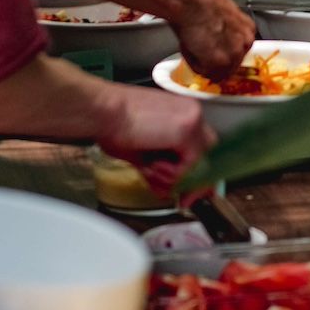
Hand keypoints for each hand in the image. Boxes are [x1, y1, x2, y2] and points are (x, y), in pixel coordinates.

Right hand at [95, 83, 212, 194]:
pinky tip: (153, 167)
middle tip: (182, 199)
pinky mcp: (186, 131)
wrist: (101, 111)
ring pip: (200, 164)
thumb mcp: (144, 151)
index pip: (202, 148)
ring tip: (152, 171)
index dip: (194, 174)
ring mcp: (192, 120)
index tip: (187, 192)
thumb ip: (163, 167)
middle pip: (208, 156)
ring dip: (176, 179)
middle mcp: (192, 113)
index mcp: (183, 113)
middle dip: (194, 183)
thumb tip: (171, 188)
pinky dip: (173, 176)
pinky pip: (191, 166)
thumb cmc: (112, 125)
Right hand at [175, 0, 255, 81]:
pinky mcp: (219, 62)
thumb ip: (224, 35)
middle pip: (231, 67)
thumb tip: (216, 44)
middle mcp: (245, 42)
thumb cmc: (199, 0)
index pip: (238, 54)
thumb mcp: (219, 17)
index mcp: (248, 29)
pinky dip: (193, 63)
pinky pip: (204, 72)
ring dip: (203, 64)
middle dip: (214, 62)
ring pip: (217, 72)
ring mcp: (234, 54)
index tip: (213, 55)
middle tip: (199, 51)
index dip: (222, 56)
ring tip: (193, 45)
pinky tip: (190, 46)